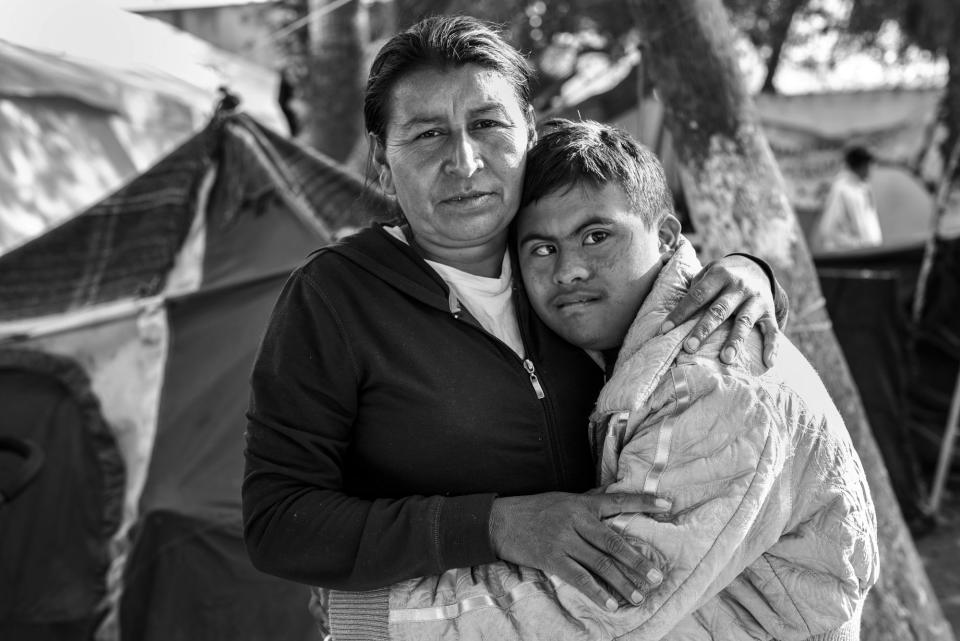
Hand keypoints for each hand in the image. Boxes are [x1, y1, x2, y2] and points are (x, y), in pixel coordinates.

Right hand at [488, 492, 670, 610]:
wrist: (498, 520)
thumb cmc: (533, 509)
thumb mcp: (562, 499)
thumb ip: (587, 502)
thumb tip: (613, 497)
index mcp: (581, 503)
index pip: (618, 500)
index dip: (643, 502)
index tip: (667, 504)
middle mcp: (575, 520)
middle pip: (613, 541)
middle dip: (637, 560)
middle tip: (656, 575)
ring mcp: (563, 540)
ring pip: (599, 563)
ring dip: (622, 582)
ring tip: (639, 596)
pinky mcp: (551, 558)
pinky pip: (579, 578)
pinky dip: (596, 592)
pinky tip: (610, 604)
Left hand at [660, 255, 779, 366]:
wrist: (755, 268)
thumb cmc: (722, 276)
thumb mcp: (709, 272)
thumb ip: (695, 289)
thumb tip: (677, 314)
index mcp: (719, 275)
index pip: (697, 296)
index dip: (680, 313)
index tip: (665, 329)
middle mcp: (739, 287)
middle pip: (719, 310)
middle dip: (703, 330)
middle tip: (689, 348)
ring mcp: (756, 300)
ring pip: (744, 322)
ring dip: (734, 341)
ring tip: (725, 359)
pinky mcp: (769, 311)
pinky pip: (772, 330)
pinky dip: (773, 346)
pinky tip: (769, 362)